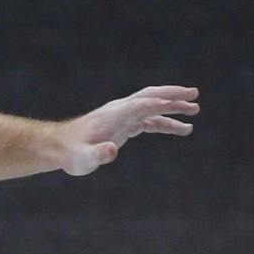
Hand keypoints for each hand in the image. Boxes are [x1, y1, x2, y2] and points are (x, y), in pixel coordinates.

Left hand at [58, 86, 199, 175]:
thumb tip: (110, 152)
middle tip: (195, 96)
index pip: (140, 104)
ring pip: (153, 107)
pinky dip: (166, 122)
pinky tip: (181, 129)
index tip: (182, 104)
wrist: (59, 148)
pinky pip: (149, 120)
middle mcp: (120, 111)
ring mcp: (123, 117)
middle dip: (173, 95)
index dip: (159, 104)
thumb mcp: (83, 159)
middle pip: (150, 96)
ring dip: (174, 108)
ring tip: (195, 112)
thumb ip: (97, 155)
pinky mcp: (124, 125)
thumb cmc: (70, 154)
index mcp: (114, 115)